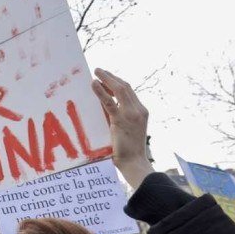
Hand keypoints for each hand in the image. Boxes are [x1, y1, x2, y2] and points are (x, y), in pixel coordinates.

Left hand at [91, 68, 153, 188]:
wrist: (134, 162)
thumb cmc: (128, 150)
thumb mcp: (126, 129)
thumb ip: (119, 116)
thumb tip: (103, 105)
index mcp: (141, 111)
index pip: (129, 91)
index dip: (117, 82)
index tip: (107, 77)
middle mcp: (139, 110)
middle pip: (125, 87)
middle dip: (111, 77)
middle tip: (99, 71)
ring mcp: (131, 114)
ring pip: (119, 90)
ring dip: (106, 78)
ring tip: (96, 72)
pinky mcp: (121, 120)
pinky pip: (109, 102)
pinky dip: (101, 91)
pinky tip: (93, 84)